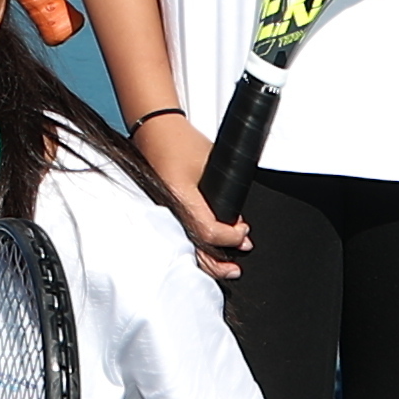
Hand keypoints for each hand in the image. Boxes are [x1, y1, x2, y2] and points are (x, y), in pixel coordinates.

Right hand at [133, 107, 248, 271]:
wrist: (154, 129)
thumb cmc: (180, 141)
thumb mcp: (212, 161)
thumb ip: (227, 190)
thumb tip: (238, 215)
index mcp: (181, 198)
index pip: (209, 231)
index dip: (231, 237)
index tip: (244, 232)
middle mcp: (169, 209)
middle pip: (194, 249)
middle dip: (218, 263)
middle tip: (235, 269)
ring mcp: (163, 212)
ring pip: (185, 247)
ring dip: (207, 260)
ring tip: (224, 268)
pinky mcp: (162, 210)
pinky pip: (179, 236)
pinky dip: (196, 247)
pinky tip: (206, 253)